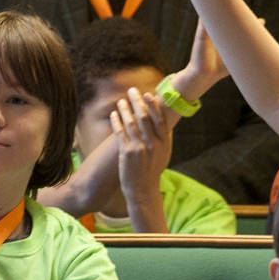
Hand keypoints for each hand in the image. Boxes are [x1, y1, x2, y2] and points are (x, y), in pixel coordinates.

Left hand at [112, 88, 173, 204]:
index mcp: (164, 143)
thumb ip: (164, 136)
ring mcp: (140, 149)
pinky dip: (116, 122)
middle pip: (145, 117)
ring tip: (121, 101)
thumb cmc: (153, 169)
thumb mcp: (164, 153)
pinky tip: (113, 114)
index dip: (153, 105)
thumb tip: (164, 117)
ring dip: (125, 109)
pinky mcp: (126, 153)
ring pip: (131, 123)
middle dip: (137, 101)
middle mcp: (153, 144)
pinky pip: (120, 133)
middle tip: (132, 90)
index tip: (148, 94)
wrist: (143, 189)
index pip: (160, 119)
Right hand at [176, 0, 250, 96]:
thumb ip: (248, 36)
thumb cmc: (219, 65)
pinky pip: (206, 21)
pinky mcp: (202, 35)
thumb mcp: (238, 49)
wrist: (203, 76)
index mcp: (224, 24)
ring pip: (216, 5)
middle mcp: (215, 22)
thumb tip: (262, 22)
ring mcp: (208, 27)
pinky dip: (210, 11)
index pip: (232, 2)